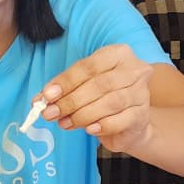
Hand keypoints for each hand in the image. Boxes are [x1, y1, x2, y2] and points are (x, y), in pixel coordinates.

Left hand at [39, 45, 154, 152]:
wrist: (129, 123)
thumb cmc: (103, 98)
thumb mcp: (83, 87)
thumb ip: (65, 90)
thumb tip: (41, 99)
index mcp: (118, 54)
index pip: (89, 66)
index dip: (66, 81)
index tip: (47, 95)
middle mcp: (134, 70)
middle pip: (99, 85)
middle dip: (71, 100)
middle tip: (51, 112)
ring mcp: (141, 92)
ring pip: (109, 103)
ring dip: (82, 115)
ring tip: (65, 123)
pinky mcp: (142, 115)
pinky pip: (120, 120)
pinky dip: (101, 125)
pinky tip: (88, 129)